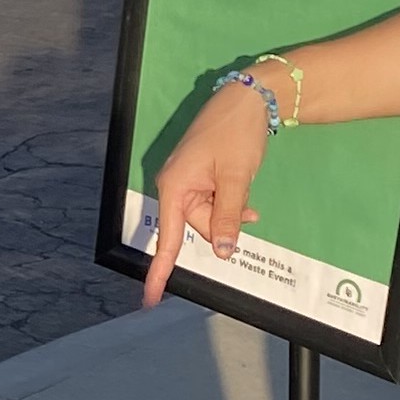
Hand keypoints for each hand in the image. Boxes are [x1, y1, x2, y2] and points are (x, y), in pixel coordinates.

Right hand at [139, 85, 271, 307]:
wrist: (248, 99)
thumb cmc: (236, 134)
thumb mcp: (235, 178)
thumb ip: (227, 217)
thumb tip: (223, 252)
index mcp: (175, 186)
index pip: (167, 238)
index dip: (160, 271)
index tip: (150, 300)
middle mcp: (174, 186)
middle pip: (195, 226)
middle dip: (222, 225)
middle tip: (248, 208)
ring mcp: (186, 181)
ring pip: (206, 216)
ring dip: (229, 213)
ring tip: (249, 200)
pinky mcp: (198, 176)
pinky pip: (211, 202)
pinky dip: (228, 205)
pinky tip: (245, 200)